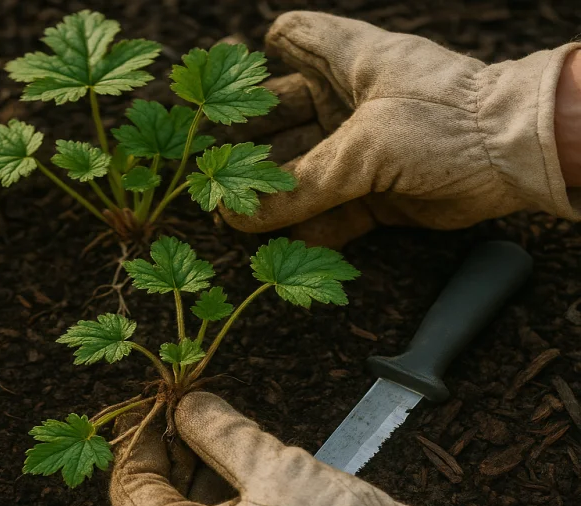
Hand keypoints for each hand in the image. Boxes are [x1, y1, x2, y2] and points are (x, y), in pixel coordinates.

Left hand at [108, 391, 488, 505]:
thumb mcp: (270, 465)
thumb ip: (218, 431)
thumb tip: (186, 404)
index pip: (130, 492)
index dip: (138, 442)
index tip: (156, 405)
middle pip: (148, 503)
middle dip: (160, 452)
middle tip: (176, 410)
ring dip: (185, 465)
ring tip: (203, 423)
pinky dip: (210, 485)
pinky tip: (228, 452)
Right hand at [218, 12, 580, 247]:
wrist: (517, 158)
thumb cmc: (445, 121)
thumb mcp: (364, 148)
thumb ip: (299, 186)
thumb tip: (236, 215)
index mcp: (346, 62)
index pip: (289, 40)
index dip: (252, 63)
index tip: (216, 95)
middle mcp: (348, 101)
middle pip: (280, 118)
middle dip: (245, 147)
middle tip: (208, 176)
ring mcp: (361, 149)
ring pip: (299, 172)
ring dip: (269, 197)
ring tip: (231, 219)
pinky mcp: (375, 193)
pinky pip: (327, 213)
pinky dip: (305, 230)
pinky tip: (276, 243)